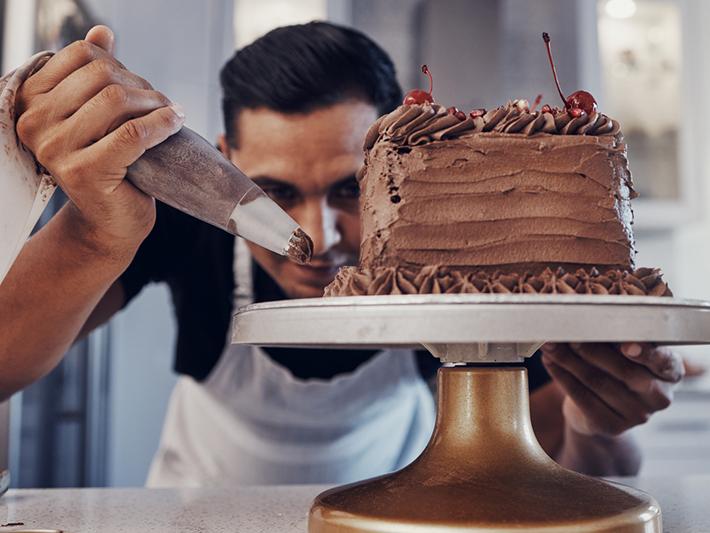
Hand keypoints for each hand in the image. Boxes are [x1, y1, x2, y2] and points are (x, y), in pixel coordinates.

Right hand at [16, 25, 184, 258]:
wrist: (111, 220)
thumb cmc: (108, 164)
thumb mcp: (97, 116)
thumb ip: (94, 74)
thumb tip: (103, 32)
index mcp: (30, 101)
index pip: (81, 55)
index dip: (120, 65)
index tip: (138, 87)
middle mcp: (35, 123)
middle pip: (102, 75)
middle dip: (141, 85)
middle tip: (161, 104)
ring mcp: (56, 149)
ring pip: (117, 100)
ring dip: (155, 103)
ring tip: (170, 114)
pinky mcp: (86, 172)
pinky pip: (133, 133)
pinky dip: (161, 124)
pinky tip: (176, 123)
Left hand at [541, 342, 683, 436]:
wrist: (601, 410)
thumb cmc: (615, 370)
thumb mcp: (624, 353)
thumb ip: (616, 339)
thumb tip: (584, 322)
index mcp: (670, 373)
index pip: (663, 362)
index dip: (645, 353)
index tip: (625, 344)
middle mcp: (659, 397)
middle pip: (624, 371)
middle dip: (591, 349)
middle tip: (568, 334)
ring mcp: (636, 415)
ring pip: (597, 382)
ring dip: (568, 359)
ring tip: (550, 344)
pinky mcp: (611, 426)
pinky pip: (581, 397)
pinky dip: (561, 375)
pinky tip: (549, 361)